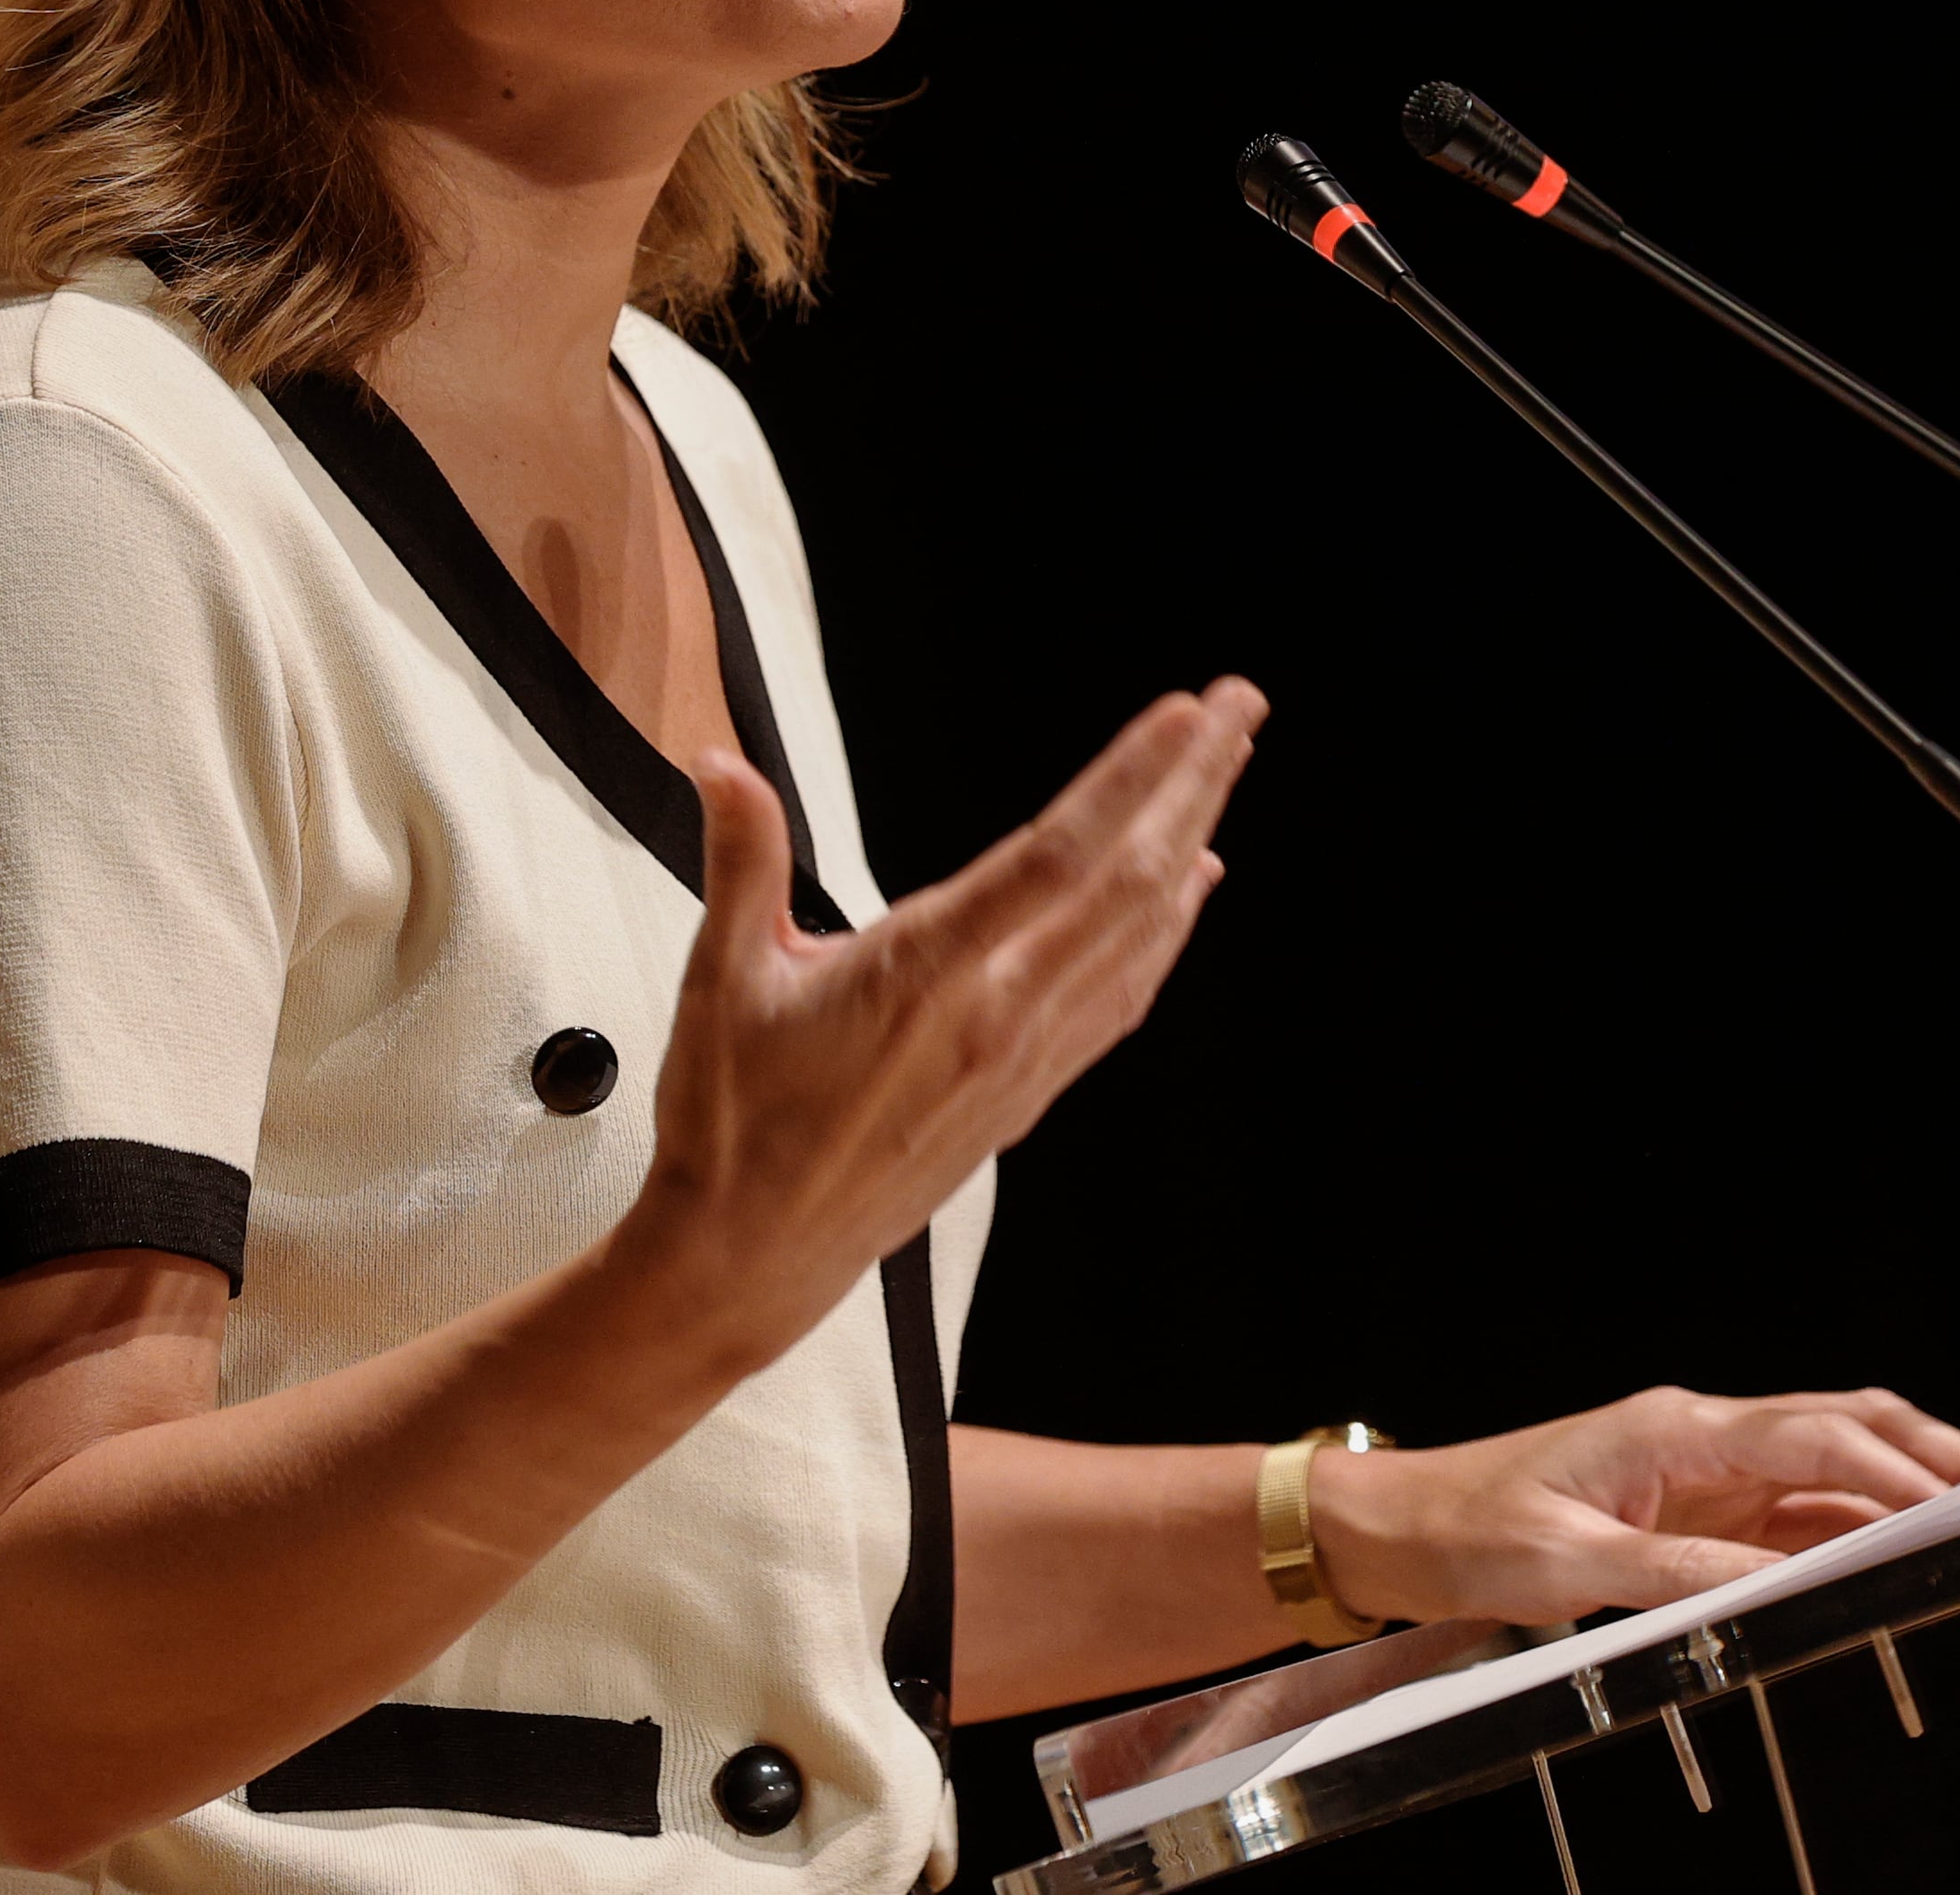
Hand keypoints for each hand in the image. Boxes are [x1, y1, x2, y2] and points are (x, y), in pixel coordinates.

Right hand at [624, 679, 1267, 1367]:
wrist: (753, 1256)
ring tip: (1230, 761)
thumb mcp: (721, 978)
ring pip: (1137, 934)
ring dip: (1190, 838)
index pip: (1054, 859)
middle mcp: (994, 1016)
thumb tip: (719, 762)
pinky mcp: (1027, 1092)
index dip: (1127, 781)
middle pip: (1127, 883)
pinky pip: (1121, 997)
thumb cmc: (732, 1120)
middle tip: (1241, 702)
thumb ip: (741, 859)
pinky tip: (1189, 885)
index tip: (1181, 714)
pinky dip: (1166, 932)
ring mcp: (1022, 1059)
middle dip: (1192, 783)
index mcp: (923, 974)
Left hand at [1310, 1386, 1959, 1627]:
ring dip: (1891, 1494)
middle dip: (1922, 1455)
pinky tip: (1881, 1561)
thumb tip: (1767, 1590)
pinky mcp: (1689, 1510)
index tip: (1958, 1500)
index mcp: (1673, 1429)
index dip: (1891, 1470)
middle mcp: (1697, 1436)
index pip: (1809, 1438)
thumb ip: (1673, 1576)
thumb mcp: (1568, 1565)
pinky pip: (1785, 1515)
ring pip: (1821, 1469)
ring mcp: (1698, 1470)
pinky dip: (1841, 1533)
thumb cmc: (1470, 1532)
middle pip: (1836, 1429)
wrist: (1403, 1528)